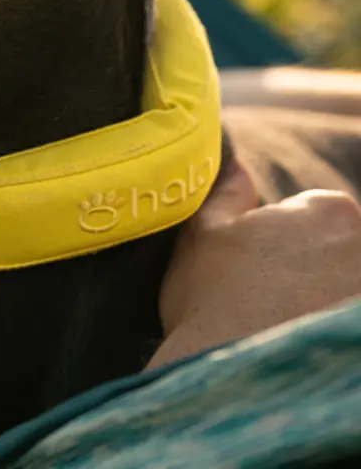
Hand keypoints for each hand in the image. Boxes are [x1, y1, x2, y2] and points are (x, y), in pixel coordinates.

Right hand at [147, 160, 360, 369]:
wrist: (230, 381)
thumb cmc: (211, 303)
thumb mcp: (202, 235)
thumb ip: (226, 194)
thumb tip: (236, 166)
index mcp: (329, 211)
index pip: (316, 214)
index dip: (283, 240)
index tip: (258, 268)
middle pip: (342, 250)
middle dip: (314, 268)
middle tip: (271, 299)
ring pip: (345, 285)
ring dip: (324, 299)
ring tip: (283, 327)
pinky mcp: (359, 332)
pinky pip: (343, 323)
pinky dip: (330, 331)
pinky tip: (296, 344)